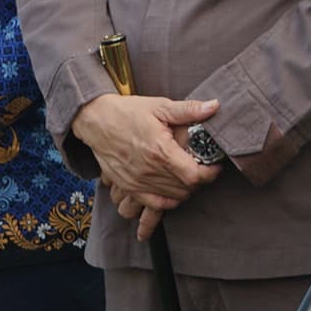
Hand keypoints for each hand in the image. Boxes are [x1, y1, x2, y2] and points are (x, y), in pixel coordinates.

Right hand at [70, 92, 221, 238]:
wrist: (95, 121)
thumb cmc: (128, 112)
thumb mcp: (160, 106)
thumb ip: (189, 110)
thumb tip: (215, 106)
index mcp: (160, 151)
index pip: (194, 176)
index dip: (209, 173)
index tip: (214, 166)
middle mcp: (148, 171)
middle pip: (186, 188)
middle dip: (199, 179)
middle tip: (202, 166)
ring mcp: (137, 182)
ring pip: (173, 197)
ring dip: (185, 189)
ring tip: (188, 174)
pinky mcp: (128, 187)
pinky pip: (154, 204)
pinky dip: (169, 200)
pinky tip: (174, 190)